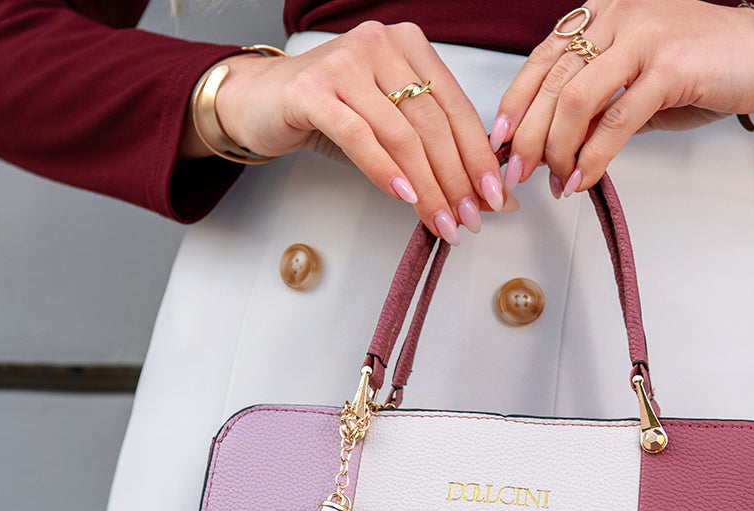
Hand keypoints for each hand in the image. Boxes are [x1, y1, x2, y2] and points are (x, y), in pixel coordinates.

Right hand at [183, 22, 507, 242]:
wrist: (259, 100)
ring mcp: (345, 63)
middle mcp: (381, 44)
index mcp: (410, 46)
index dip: (478, 157)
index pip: (457, 107)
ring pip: (401, 134)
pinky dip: (385, 171)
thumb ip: (434, 151)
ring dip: (427, 187)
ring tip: (441, 222)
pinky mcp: (312, 89)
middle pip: (433, 124)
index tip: (494, 199)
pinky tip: (404, 198)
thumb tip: (487, 196)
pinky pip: (360, 137)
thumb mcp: (389, 126)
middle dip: (456, 180)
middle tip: (470, 220)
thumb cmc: (330, 114)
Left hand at [492, 0, 753, 195]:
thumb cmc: (704, 66)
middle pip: (551, 82)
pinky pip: (614, 120)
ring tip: (554, 180)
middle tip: (517, 174)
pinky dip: (592, 157)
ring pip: (574, 100)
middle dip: (527, 136)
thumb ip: (598, 109)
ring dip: (557, 149)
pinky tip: (582, 179)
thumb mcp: (637, 85)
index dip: (515, 104)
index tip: (499, 141)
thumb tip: (560, 149)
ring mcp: (640, 38)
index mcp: (603, 17)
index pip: (542, 61)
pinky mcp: (666, 66)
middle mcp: (615, 19)